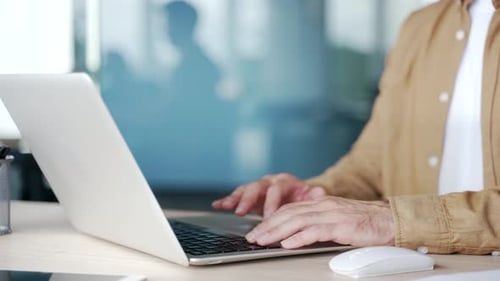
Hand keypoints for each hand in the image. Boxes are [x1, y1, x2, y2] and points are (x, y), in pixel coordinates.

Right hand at [212, 173, 326, 217]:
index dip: (272, 203)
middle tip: (242, 212)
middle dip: (249, 200)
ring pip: (244, 190)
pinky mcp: (250, 196)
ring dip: (235, 199)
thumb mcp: (313, 197)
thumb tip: (318, 192)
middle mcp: (270, 182)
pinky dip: (227, 200)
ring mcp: (258, 188)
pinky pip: (236, 196)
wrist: (301, 196)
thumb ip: (315, 195)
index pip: (277, 189)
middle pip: (257, 187)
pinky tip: (217, 206)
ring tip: (226, 206)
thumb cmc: (306, 199)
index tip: (268, 217)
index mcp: (285, 181)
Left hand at [245, 196, 394, 248]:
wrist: (391, 220)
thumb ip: (319, 223)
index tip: (258, 230)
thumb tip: (297, 235)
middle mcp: (323, 205)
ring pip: (296, 221)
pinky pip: (315, 231)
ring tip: (262, 241)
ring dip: (276, 232)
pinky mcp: (341, 225)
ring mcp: (332, 214)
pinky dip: (298, 237)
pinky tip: (287, 243)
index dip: (270, 219)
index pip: (289, 209)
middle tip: (252, 237)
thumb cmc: (366, 223)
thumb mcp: (337, 219)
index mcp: (321, 203)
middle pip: (288, 214)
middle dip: (267, 226)